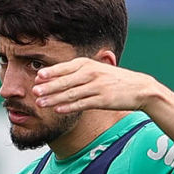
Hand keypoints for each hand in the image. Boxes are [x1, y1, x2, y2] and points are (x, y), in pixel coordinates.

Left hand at [33, 58, 160, 114]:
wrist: (140, 88)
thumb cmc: (115, 80)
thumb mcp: (97, 70)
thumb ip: (79, 73)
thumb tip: (56, 77)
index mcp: (88, 64)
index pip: (65, 67)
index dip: (51, 73)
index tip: (37, 77)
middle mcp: (91, 73)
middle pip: (65, 80)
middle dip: (48, 86)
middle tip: (33, 91)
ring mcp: (97, 87)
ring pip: (71, 93)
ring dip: (54, 98)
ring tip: (40, 103)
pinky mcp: (103, 100)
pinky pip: (82, 104)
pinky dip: (69, 107)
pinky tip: (58, 110)